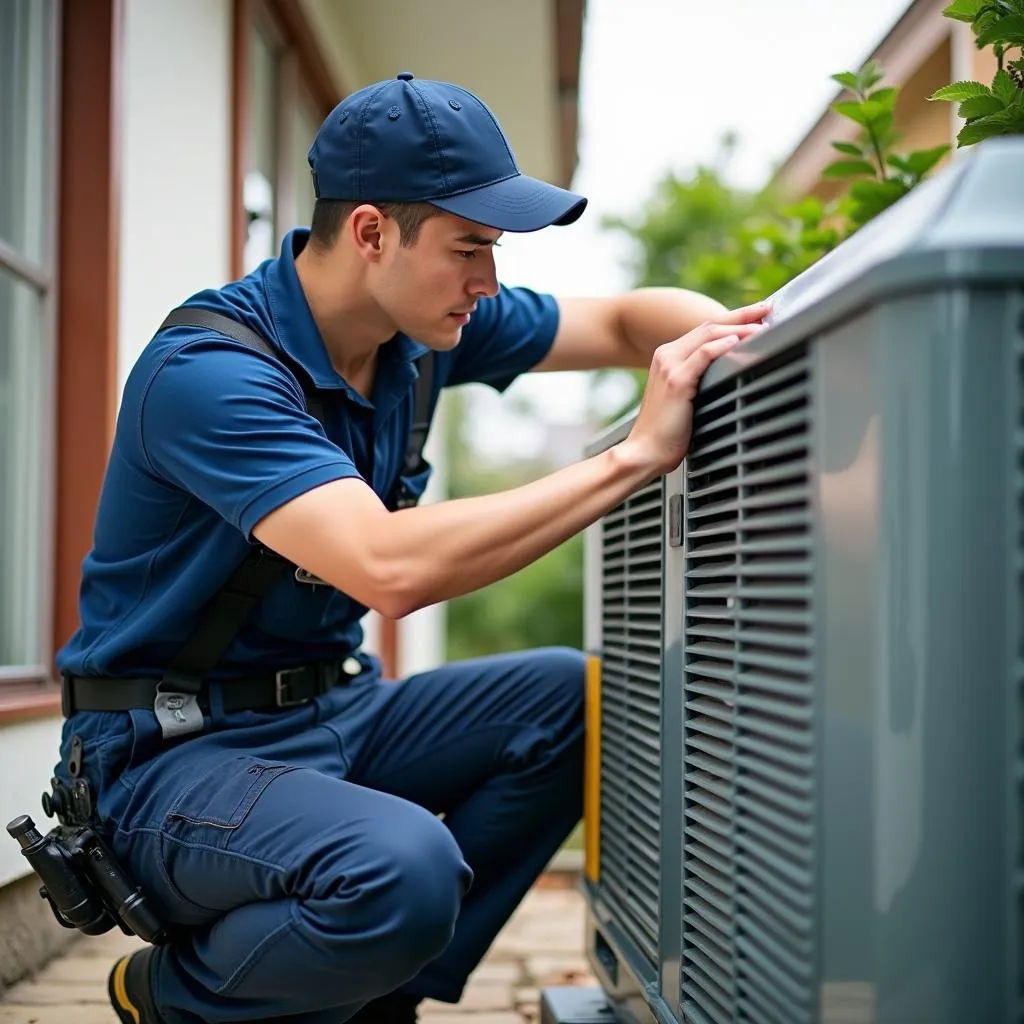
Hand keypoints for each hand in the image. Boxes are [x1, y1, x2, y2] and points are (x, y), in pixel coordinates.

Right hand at [621, 302, 769, 475]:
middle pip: (710, 325)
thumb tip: (731, 375)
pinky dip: (722, 346)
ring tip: (762, 326)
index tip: (758, 315)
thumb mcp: (685, 399)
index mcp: (668, 357)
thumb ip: (701, 381)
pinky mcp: (675, 381)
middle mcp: (667, 356)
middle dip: (742, 315)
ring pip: (709, 335)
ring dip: (739, 328)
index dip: (734, 318)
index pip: (706, 329)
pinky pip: (703, 355)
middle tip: (768, 308)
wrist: (645, 452)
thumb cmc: (667, 433)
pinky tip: (738, 341)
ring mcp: (669, 366)